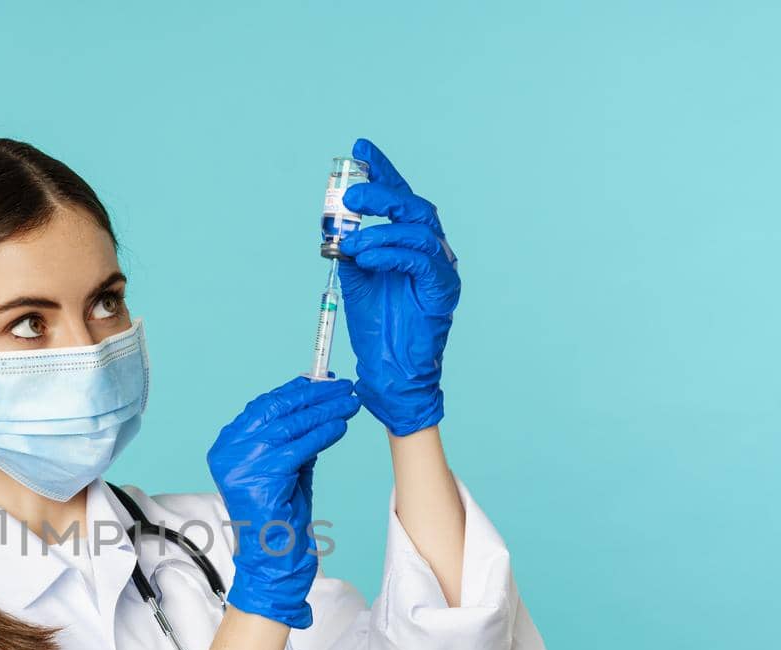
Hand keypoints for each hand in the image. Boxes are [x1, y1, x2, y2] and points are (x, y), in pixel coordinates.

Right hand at [206, 376, 360, 628]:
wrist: (272, 561)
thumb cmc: (281, 517)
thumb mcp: (288, 467)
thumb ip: (296, 437)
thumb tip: (319, 400)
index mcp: (227, 447)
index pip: (262, 406)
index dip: (294, 390)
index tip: (323, 380)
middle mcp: (228, 453)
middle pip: (274, 410)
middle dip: (312, 395)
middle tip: (343, 387)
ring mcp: (240, 466)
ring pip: (288, 426)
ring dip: (323, 411)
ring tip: (349, 404)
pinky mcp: (260, 479)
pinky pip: (297, 447)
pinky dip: (321, 434)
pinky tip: (339, 427)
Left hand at [337, 137, 460, 436]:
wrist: (389, 370)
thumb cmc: (377, 328)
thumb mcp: (355, 279)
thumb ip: (352, 248)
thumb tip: (337, 225)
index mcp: (410, 244)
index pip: (399, 199)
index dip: (383, 170)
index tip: (360, 147)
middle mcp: (430, 250)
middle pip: (413, 206)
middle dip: (381, 191)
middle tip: (350, 193)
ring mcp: (440, 268)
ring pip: (419, 228)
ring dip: (381, 228)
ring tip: (353, 240)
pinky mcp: (443, 288)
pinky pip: (421, 258)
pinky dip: (392, 252)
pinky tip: (367, 256)